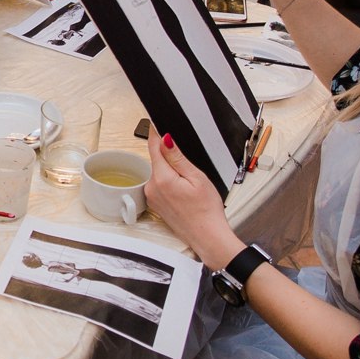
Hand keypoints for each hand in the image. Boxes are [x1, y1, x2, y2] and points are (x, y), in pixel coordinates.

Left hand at [146, 130, 239, 268]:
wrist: (207, 236)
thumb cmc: (207, 210)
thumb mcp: (197, 177)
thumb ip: (177, 157)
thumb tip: (165, 139)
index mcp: (162, 178)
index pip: (154, 147)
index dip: (156, 133)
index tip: (156, 121)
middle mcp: (152, 188)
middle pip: (157, 161)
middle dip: (170, 158)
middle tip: (190, 170)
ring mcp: (152, 197)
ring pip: (159, 173)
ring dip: (171, 173)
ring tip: (189, 186)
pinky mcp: (155, 204)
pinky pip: (160, 185)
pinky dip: (170, 184)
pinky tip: (184, 194)